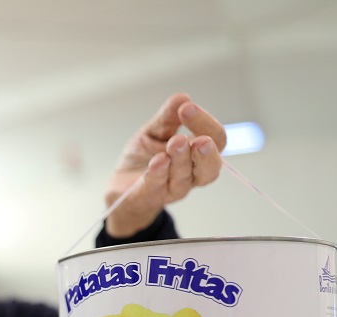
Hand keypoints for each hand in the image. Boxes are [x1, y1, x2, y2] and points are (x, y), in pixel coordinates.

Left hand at [104, 93, 226, 237]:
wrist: (122, 187)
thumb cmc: (144, 158)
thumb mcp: (153, 132)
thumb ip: (167, 117)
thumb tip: (182, 98)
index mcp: (197, 154)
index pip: (215, 139)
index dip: (205, 123)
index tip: (187, 107)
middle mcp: (191, 174)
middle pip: (210, 165)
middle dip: (205, 151)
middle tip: (198, 138)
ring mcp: (172, 189)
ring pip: (184, 178)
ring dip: (181, 159)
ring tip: (175, 143)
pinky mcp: (150, 198)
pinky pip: (156, 187)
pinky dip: (158, 173)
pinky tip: (158, 161)